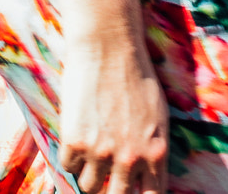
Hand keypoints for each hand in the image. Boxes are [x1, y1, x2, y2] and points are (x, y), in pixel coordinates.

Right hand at [58, 39, 168, 193]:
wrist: (108, 47)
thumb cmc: (137, 76)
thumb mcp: (158, 116)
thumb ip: (153, 150)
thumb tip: (146, 175)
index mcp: (156, 153)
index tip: (129, 191)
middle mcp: (130, 158)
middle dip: (110, 190)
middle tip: (105, 178)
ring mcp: (101, 152)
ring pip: (89, 187)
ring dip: (89, 173)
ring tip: (91, 149)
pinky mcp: (74, 142)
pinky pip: (68, 168)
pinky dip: (71, 157)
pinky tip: (78, 135)